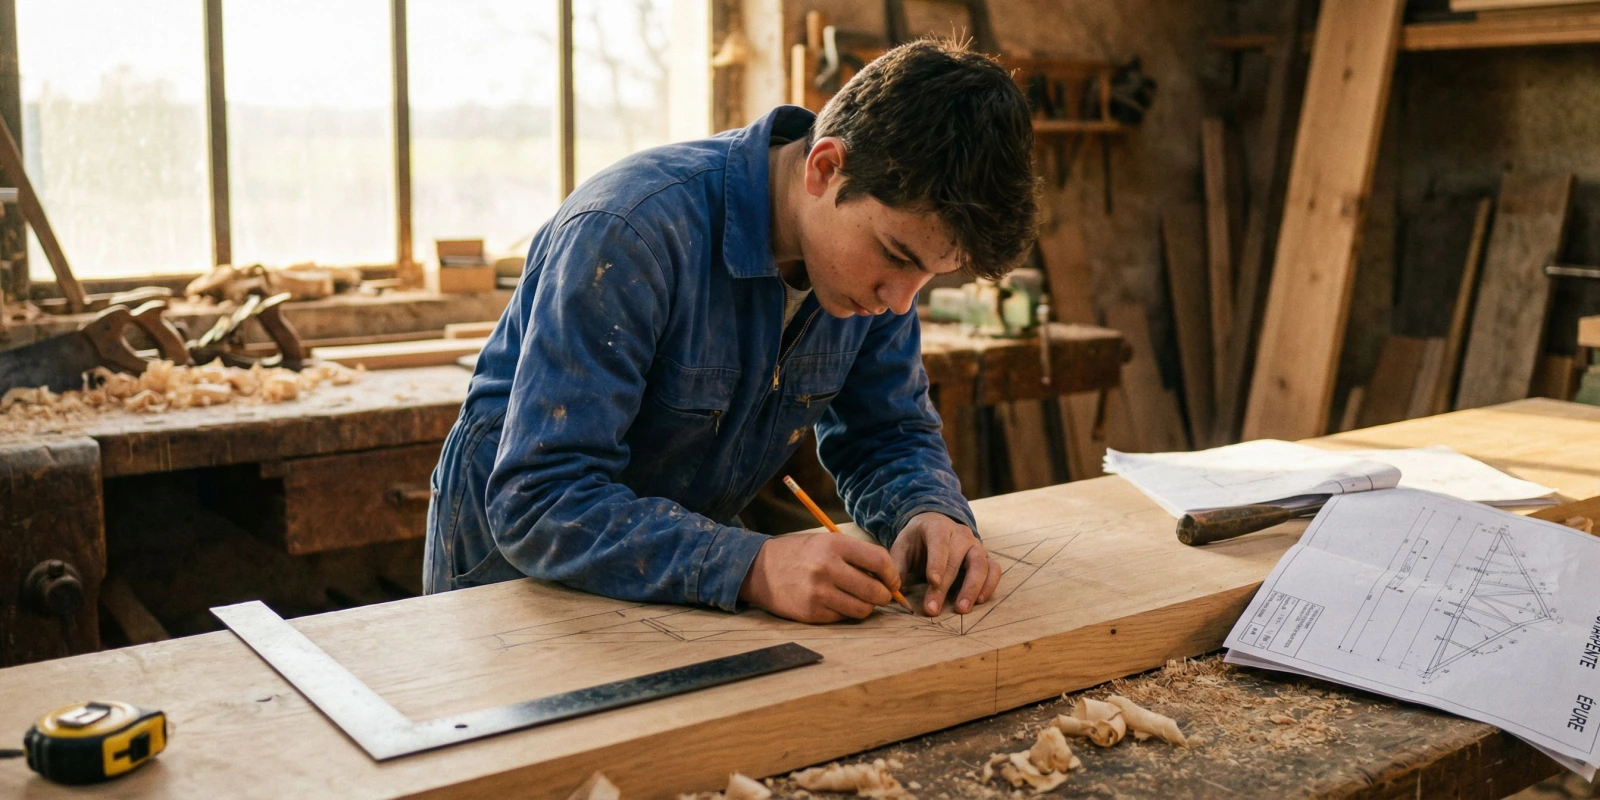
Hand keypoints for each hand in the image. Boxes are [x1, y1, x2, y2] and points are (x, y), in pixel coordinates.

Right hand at [738, 532, 902, 622]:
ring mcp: (818, 592)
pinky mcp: (811, 612)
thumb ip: (857, 556)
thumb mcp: (826, 542)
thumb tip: (889, 578)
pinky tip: (837, 603)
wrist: (759, 569)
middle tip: (881, 595)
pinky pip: (843, 618)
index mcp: (834, 545)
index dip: (892, 575)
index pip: (880, 561)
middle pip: (875, 591)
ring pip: (862, 609)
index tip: (892, 581)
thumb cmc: (800, 554)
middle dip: (884, 596)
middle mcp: (827, 568)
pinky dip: (846, 613)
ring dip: (867, 607)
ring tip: (859, 600)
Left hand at [891, 512, 1000, 615]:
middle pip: (957, 559)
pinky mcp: (986, 557)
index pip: (939, 543)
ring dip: (972, 588)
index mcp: (938, 527)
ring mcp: (976, 545)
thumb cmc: (917, 540)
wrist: (936, 526)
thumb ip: (897, 566)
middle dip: (945, 586)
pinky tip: (979, 601)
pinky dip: (989, 585)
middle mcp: (961, 534)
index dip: (937, 562)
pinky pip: (994, 570)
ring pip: (980, 564)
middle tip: (933, 609)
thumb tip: (893, 591)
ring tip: (961, 608)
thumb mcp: (902, 547)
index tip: (932, 581)